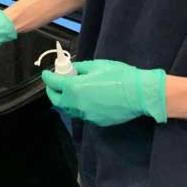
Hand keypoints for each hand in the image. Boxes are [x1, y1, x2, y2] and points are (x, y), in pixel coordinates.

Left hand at [42, 60, 166, 125]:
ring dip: (66, 100)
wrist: (139, 94)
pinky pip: (83, 113)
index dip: (48, 77)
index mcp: (75, 88)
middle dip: (52, 92)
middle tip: (56, 84)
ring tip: (71, 91)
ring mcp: (87, 115)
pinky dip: (80, 106)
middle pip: (56, 100)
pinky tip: (88, 98)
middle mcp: (77, 104)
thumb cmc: (119, 76)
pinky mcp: (96, 121)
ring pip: (69, 109)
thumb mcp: (97, 65)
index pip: (53, 83)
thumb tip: (72, 69)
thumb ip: (80, 68)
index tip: (46, 74)